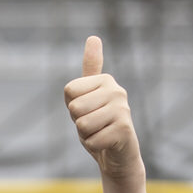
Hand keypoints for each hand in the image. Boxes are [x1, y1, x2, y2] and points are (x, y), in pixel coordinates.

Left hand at [65, 36, 142, 184]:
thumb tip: (93, 36)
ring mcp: (122, 109)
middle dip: (79, 123)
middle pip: (74, 107)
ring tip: (100, 133)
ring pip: (82, 124)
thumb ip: (91, 69)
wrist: (120, 156)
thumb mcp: (89, 96)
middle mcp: (116, 90)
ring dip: (86, 135)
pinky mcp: (124, 129)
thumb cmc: (100, 125)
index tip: (88, 112)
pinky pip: (91, 140)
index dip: (73, 108)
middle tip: (95, 126)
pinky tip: (106, 144)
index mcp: (105, 80)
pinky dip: (94, 147)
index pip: (69, 92)